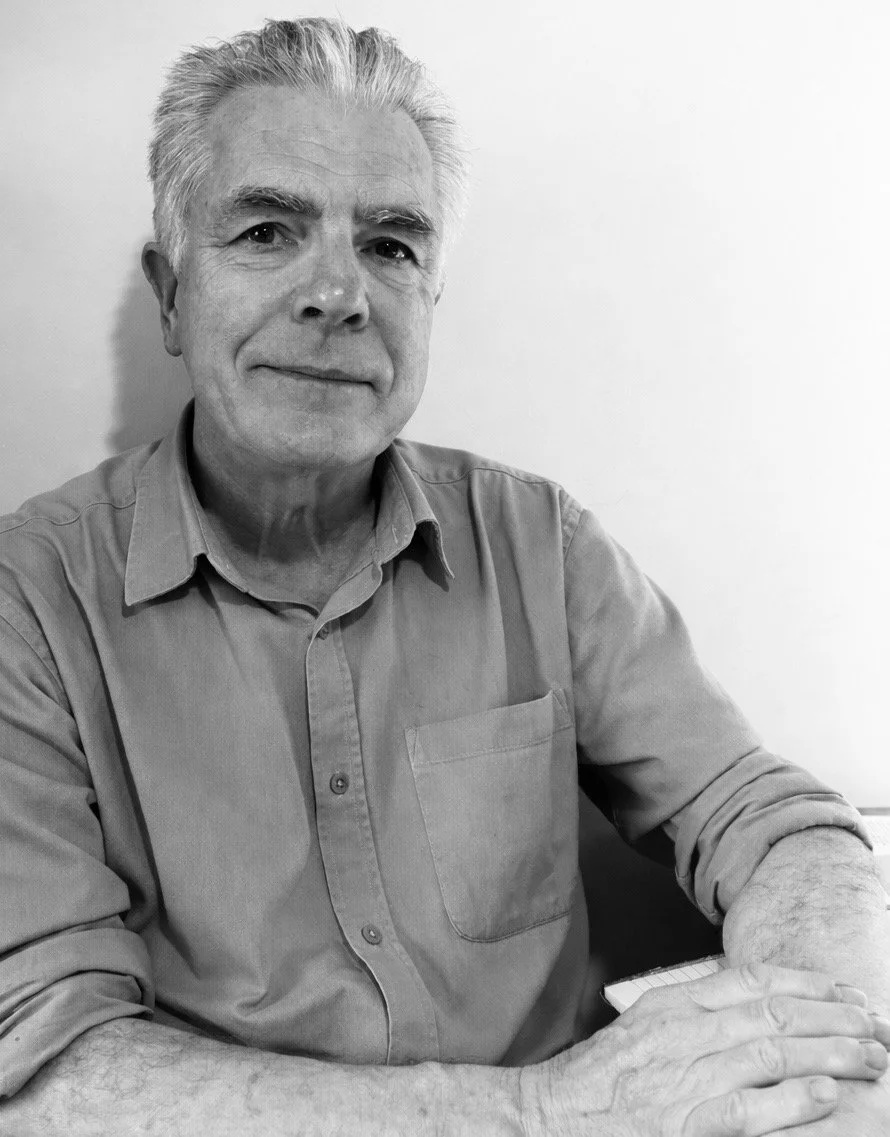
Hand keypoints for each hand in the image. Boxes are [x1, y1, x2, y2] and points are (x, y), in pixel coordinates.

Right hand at [519, 963, 889, 1135]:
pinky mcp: (686, 1123)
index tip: (841, 989)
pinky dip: (792, 1099)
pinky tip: (827, 1093)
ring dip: (828, 1052)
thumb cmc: (598, 1079)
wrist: (550, 1116)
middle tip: (873, 1022)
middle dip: (830, 1015)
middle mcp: (681, 1031)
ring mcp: (684, 1077)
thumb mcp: (641, 1027)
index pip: (751, 981)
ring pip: (771, 1052)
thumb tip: (747, 1007)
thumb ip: (690, 1014)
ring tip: (869, 1054)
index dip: (805, 982)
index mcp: (671, 1004)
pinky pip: (750, 1106)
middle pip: (772, 1012)